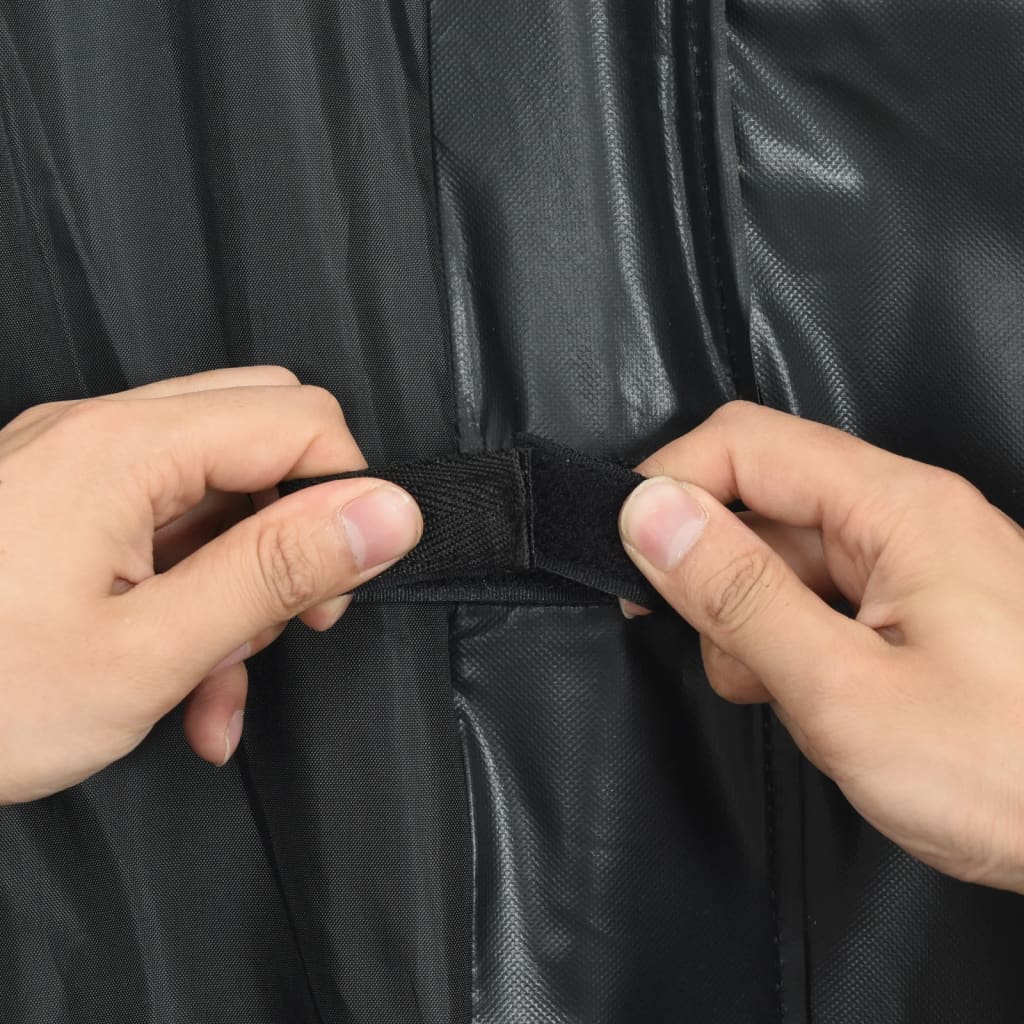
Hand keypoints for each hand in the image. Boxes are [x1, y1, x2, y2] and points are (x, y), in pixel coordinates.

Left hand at [0, 367, 421, 803]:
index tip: (341, 583)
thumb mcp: (149, 651)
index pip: (304, 419)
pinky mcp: (61, 506)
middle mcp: (99, 435)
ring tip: (222, 677)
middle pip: (264, 432)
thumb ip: (279, 568)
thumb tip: (386, 513)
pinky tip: (191, 682)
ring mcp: (75, 468)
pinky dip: (198, 591)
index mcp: (124, 449)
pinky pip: (167, 523)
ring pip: (220, 485)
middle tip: (293, 611)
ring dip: (246, 578)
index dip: (346, 498)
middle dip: (297, 526)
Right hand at [618, 401, 1023, 892]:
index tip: (629, 562)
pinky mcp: (915, 607)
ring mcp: (913, 563)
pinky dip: (791, 643)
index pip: (744, 443)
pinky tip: (815, 696)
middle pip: (760, 500)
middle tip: (723, 654)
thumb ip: (740, 595)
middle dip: (715, 574)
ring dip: (752, 621)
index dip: (671, 488)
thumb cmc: (1011, 773)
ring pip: (782, 557)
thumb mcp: (845, 689)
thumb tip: (650, 514)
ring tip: (787, 693)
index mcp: (897, 508)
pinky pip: (819, 597)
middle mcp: (906, 517)